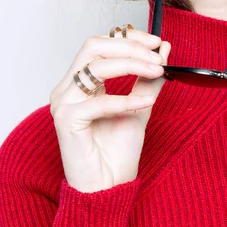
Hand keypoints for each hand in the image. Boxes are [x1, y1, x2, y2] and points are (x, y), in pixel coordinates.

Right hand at [49, 28, 170, 192]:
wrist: (107, 188)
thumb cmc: (117, 151)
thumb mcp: (140, 106)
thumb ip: (148, 79)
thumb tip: (163, 49)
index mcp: (81, 81)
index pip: (100, 43)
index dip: (128, 38)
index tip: (155, 42)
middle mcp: (67, 88)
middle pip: (93, 46)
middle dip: (130, 47)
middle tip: (156, 56)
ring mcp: (63, 103)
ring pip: (96, 67)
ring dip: (132, 65)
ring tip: (157, 72)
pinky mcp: (66, 121)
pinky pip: (98, 102)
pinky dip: (126, 99)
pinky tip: (146, 103)